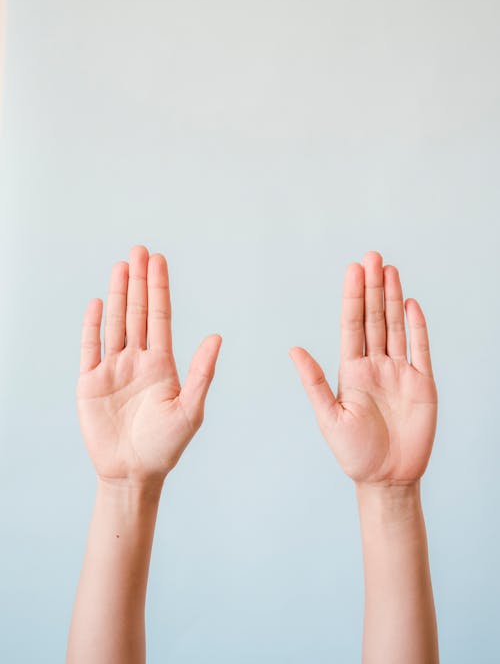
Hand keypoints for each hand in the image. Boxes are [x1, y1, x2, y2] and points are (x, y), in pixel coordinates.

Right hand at [77, 245, 221, 485]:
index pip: (160, 317)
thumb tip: (217, 336)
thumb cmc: (165, 446)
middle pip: (138, 312)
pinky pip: (91, 348)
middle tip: (139, 250)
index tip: (158, 260)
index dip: (159, 288)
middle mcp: (138, 360)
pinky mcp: (91, 383)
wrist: (133, 474)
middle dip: (139, 281)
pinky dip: (93, 326)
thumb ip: (202, 372)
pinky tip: (99, 303)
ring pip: (116, 323)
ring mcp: (113, 369)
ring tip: (121, 266)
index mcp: (162, 364)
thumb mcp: (190, 409)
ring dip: (118, 294)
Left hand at [290, 252, 436, 485]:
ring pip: (395, 327)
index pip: (352, 324)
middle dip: (373, 288)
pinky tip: (411, 304)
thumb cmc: (354, 453)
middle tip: (373, 257)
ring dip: (393, 299)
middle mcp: (374, 365)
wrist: (386, 479)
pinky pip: (420, 349)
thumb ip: (314, 381)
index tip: (353, 270)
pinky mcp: (422, 384)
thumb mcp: (329, 417)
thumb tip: (293, 349)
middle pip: (374, 318)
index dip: (353, 296)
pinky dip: (417, 327)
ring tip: (390, 270)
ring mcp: (399, 372)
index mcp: (351, 370)